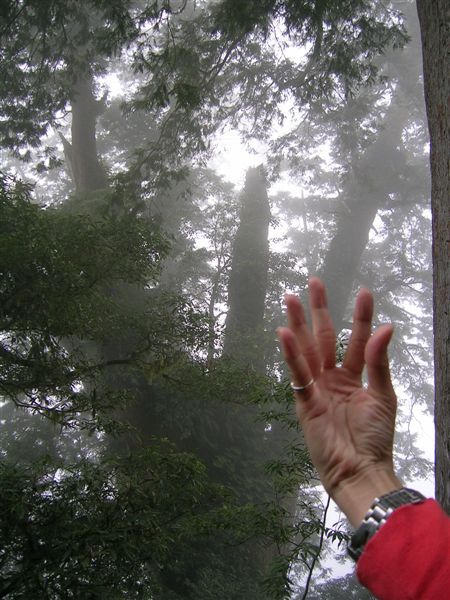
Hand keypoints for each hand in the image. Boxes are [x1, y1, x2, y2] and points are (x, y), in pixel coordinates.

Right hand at [277, 278, 401, 525]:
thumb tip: (386, 327)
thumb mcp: (383, 396)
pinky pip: (298, 373)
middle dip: (319, 310)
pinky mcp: (304, 401)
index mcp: (354, 376)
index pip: (357, 339)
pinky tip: (285, 332)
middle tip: (314, 282)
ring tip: (290, 298)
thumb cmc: (376, 437)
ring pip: (307, 349)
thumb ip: (379, 361)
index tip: (364, 292)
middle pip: (325, 337)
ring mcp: (317, 388)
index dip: (361, 317)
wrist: (361, 470)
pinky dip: (291, 353)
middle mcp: (333, 377)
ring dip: (299, 323)